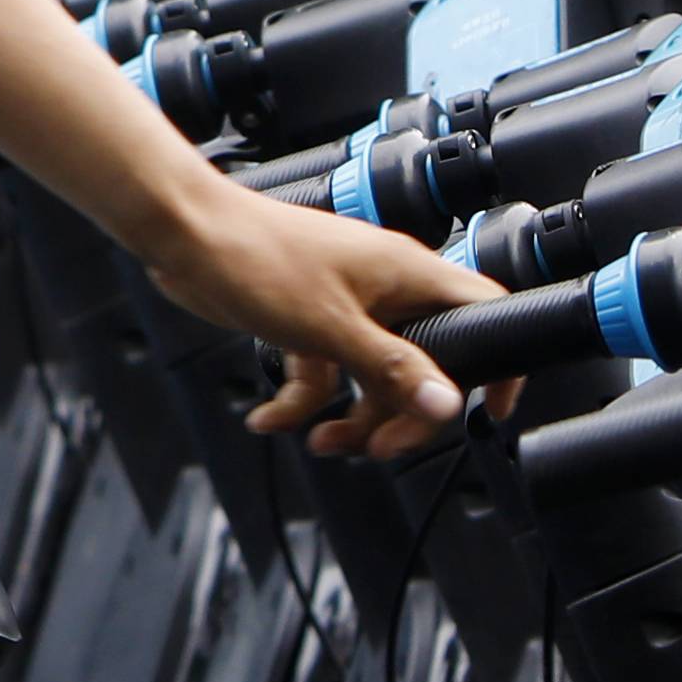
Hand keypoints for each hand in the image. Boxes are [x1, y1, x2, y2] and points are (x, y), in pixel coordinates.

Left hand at [143, 180, 496, 460]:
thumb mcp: (331, 329)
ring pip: (370, 376)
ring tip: (322, 442)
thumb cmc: (256, 257)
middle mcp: (384, 287)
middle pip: (423, 364)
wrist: (186, 234)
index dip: (495, 366)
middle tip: (380, 447)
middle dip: (401, 414)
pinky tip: (270, 419)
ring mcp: (346, 303)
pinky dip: (302, 401)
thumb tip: (446, 405)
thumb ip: (393, 371)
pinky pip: (322, 371)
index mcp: (408, 275)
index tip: (485, 414)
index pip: (482, 314)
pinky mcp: (307, 318)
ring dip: (350, 417)